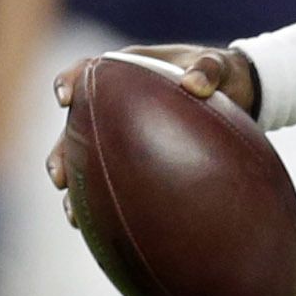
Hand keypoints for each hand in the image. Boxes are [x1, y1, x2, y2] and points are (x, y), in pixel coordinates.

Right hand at [44, 44, 256, 230]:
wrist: (236, 93)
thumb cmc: (221, 74)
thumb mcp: (220, 65)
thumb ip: (208, 68)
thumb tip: (195, 84)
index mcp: (124, 71)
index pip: (86, 72)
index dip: (69, 83)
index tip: (65, 98)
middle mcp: (114, 102)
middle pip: (76, 127)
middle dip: (62, 152)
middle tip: (59, 176)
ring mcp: (122, 131)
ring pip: (87, 160)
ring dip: (77, 187)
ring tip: (74, 215)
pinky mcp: (136, 157)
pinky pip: (116, 180)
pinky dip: (108, 203)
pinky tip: (108, 230)